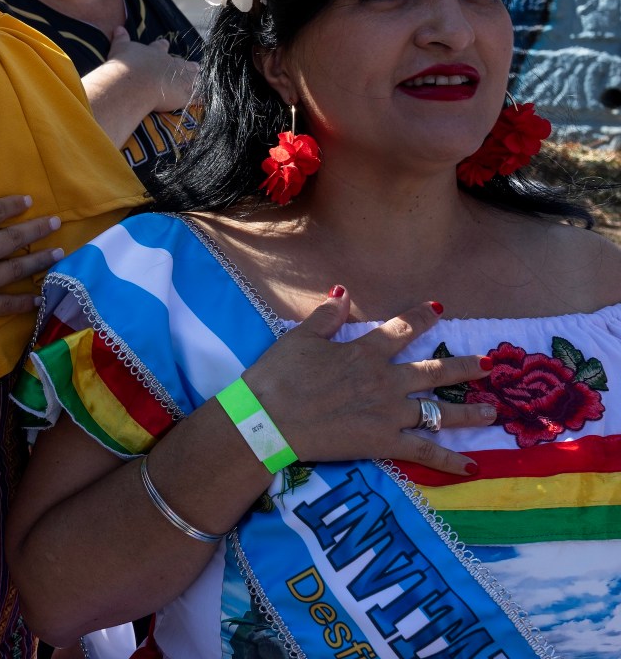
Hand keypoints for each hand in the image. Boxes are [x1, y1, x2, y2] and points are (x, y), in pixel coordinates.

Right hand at [0, 165, 62, 342]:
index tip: (29, 201)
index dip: (13, 205)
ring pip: (18, 268)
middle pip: (15, 238)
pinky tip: (38, 299)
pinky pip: (8, 304)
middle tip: (57, 223)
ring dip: (40, 260)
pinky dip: (25, 302)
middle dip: (38, 229)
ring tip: (59, 253)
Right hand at [106, 28, 197, 113]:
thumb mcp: (120, 48)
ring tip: (205, 81)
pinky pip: (198, 97)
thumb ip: (121, 38)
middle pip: (183, 63)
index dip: (163, 47)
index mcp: (156, 53)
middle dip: (189, 65)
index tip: (166, 44)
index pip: (161, 47)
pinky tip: (207, 100)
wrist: (134, 82)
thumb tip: (118, 28)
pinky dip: (203, 98)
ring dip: (198, 79)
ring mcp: (179, 79)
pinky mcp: (184, 95)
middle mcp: (171, 64)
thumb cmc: (126, 65)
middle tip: (195, 65)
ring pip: (194, 78)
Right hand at [244, 290, 494, 475]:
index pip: (401, 329)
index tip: (439, 310)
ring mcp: (389, 413)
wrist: (268, 418)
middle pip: (434, 372)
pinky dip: (449, 461)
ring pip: (438, 412)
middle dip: (463, 367)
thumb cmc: (279, 376)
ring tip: (491, 412)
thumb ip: (327, 316)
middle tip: (489, 366)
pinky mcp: (384, 442)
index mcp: (364, 352)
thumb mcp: (300, 338)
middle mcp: (385, 381)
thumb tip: (344, 291)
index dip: (421, 318)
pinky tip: (472, 467)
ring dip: (468, 412)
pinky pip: (424, 452)